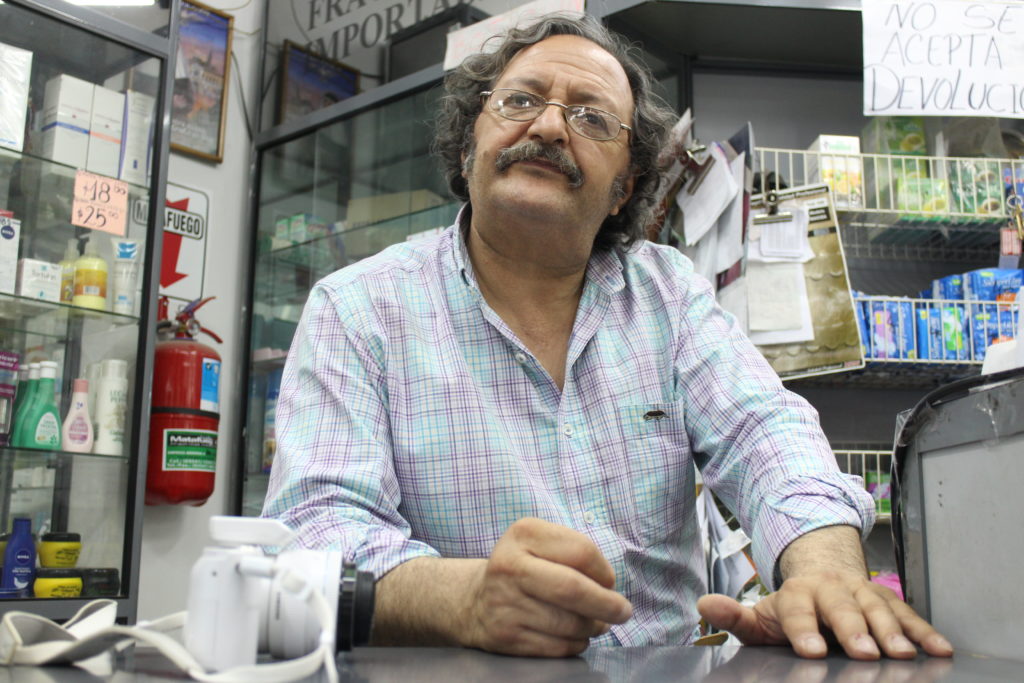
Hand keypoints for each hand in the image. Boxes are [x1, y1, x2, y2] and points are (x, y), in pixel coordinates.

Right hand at [461, 517, 631, 656]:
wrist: (474, 601)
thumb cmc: (523, 568)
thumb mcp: (540, 542)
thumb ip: (575, 553)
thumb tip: (609, 588)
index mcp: (524, 534)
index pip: (582, 552)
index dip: (604, 571)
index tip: (609, 581)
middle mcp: (510, 566)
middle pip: (573, 589)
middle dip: (607, 604)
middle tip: (623, 612)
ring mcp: (505, 603)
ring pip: (570, 623)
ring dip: (593, 626)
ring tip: (595, 622)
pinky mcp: (506, 637)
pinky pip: (559, 647)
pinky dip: (576, 643)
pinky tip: (573, 634)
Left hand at [697, 570, 953, 659]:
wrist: (822, 575)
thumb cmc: (791, 608)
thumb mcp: (761, 615)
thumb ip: (735, 617)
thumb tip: (704, 605)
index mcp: (797, 595)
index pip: (798, 612)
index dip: (804, 630)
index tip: (811, 651)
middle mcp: (832, 590)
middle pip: (842, 608)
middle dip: (854, 629)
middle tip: (865, 652)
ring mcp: (862, 593)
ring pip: (879, 609)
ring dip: (892, 631)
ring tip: (902, 654)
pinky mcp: (887, 601)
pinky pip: (908, 616)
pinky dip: (924, 632)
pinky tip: (939, 649)